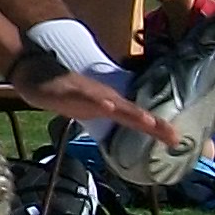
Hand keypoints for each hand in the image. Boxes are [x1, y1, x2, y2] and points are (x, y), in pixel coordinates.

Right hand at [13, 60, 186, 148]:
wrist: (36, 74)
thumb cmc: (67, 92)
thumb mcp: (90, 108)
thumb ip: (107, 115)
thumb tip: (127, 127)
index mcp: (111, 105)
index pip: (139, 119)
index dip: (158, 129)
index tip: (178, 141)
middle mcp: (105, 97)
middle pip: (133, 113)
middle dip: (154, 125)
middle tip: (173, 136)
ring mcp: (88, 93)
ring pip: (113, 105)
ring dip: (131, 113)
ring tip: (148, 122)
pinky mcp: (68, 91)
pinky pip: (84, 98)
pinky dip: (97, 103)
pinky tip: (107, 106)